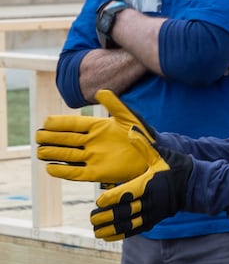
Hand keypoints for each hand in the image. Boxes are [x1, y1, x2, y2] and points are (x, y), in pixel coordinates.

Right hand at [36, 90, 159, 183]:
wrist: (154, 154)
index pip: (74, 124)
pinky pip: (76, 172)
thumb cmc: (142, 134)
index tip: (46, 122)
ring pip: (67, 155)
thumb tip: (100, 91)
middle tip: (39, 136)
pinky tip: (50, 167)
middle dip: (52, 138)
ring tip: (40, 151)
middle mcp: (91, 142)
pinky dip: (63, 171)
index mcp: (97, 127)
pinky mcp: (96, 173)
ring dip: (53, 153)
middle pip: (66, 139)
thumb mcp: (129, 117)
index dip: (60, 123)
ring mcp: (92, 157)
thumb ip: (115, 104)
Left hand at [90, 147, 192, 240]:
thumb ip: (143, 146)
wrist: (194, 185)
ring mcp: (152, 213)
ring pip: (128, 224)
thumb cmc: (175, 168)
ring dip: (110, 229)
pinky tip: (106, 236)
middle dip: (106, 217)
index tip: (98, 201)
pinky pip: (134, 231)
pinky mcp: (154, 220)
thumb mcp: (161, 155)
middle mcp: (149, 201)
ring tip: (95, 229)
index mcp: (148, 184)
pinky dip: (119, 235)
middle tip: (92, 217)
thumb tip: (130, 130)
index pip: (126, 194)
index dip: (111, 199)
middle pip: (124, 212)